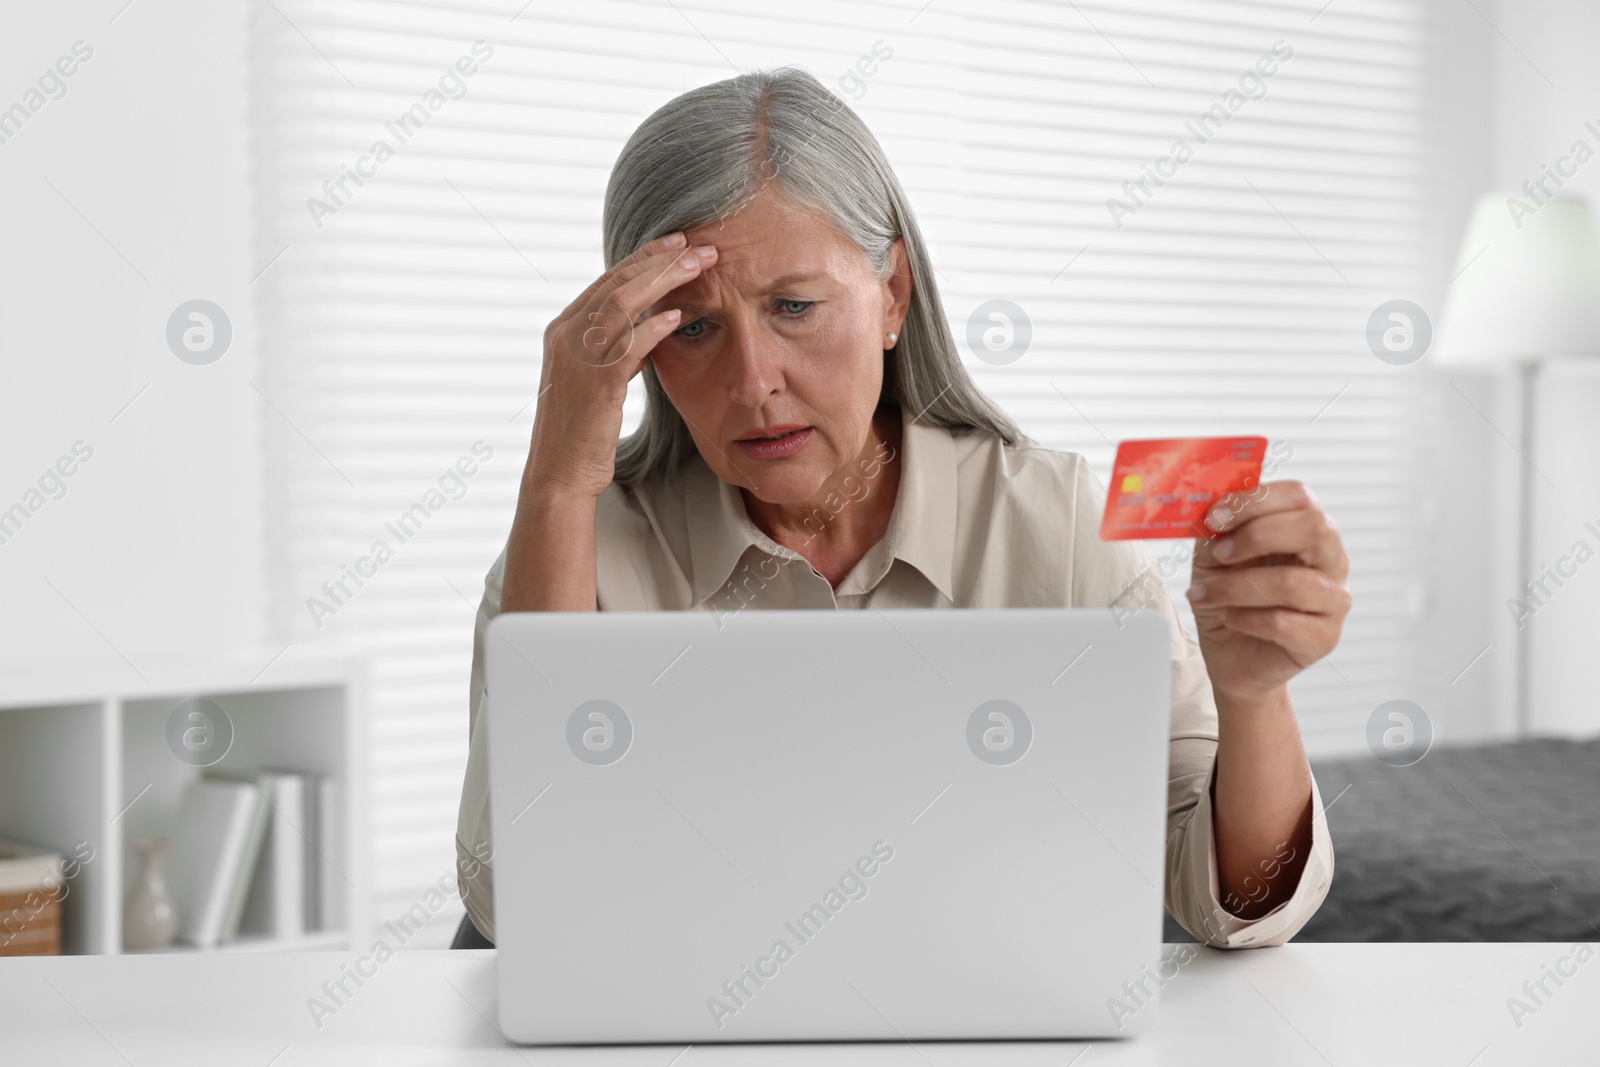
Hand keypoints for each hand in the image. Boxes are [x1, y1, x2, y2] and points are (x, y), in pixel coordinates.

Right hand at [525, 231, 717, 499]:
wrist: (560, 474)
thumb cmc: (584, 430)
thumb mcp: (599, 379)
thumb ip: (618, 349)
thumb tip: (649, 325)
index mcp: (564, 330)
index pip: (607, 281)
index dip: (643, 258)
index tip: (676, 244)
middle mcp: (565, 335)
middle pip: (616, 283)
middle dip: (659, 260)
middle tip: (696, 245)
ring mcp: (576, 358)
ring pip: (620, 304)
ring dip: (662, 281)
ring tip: (697, 266)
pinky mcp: (593, 384)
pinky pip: (625, 346)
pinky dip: (652, 327)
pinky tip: (679, 316)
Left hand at [1185, 481, 1350, 705]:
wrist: (1231, 655)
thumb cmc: (1228, 598)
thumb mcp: (1214, 556)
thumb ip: (1217, 529)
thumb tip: (1209, 506)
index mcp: (1306, 530)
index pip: (1300, 496)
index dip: (1256, 500)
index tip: (1215, 517)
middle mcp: (1330, 560)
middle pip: (1314, 528)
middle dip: (1256, 536)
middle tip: (1219, 554)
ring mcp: (1333, 600)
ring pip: (1292, 583)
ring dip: (1235, 587)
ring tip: (1205, 595)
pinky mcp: (1324, 638)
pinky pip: (1282, 623)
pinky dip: (1244, 619)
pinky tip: (1228, 618)